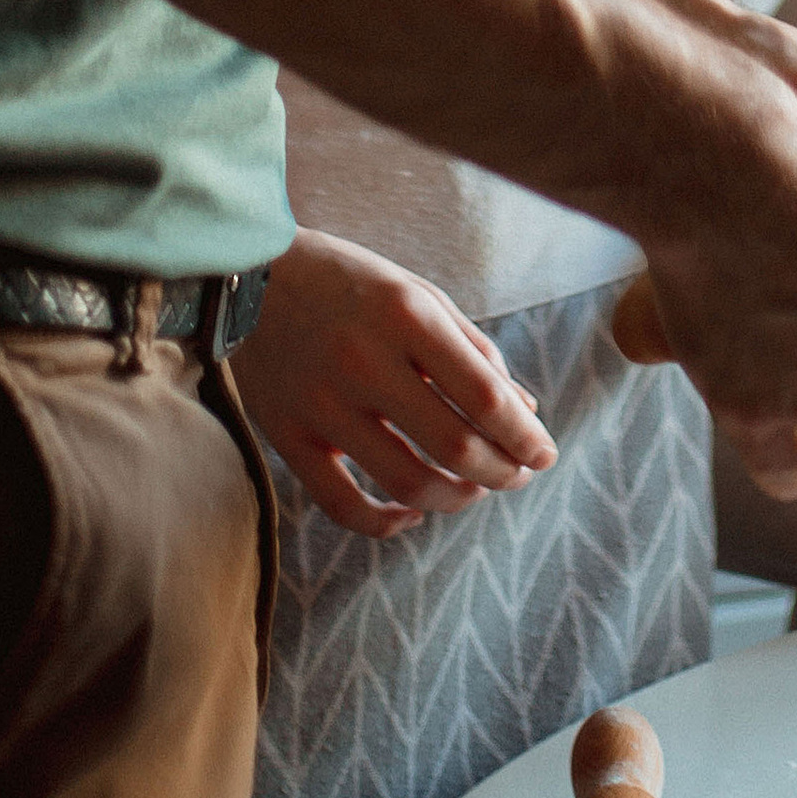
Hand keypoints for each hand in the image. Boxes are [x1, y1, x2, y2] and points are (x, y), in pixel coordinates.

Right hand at [229, 232, 555, 539]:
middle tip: (517, 475)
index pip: (484, 396)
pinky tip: (411, 514)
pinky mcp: (288, 435)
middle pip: (454, 446)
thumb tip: (525, 413)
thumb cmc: (352, 283)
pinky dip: (386, 523)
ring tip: (473, 489)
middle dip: (501, 471)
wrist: (251, 274)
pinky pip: (343, 505)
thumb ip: (473, 352)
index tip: (544, 454)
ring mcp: (322, 402)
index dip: (524, 437)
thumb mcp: (419, 295)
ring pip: (407, 482)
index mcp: (406, 314)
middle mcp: (364, 359)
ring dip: (455, 498)